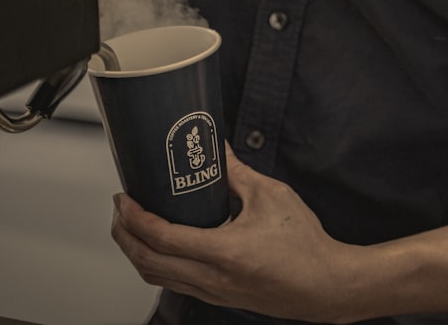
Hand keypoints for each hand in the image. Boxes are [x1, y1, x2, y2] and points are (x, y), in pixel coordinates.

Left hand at [111, 145, 366, 322]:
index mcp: (225, 252)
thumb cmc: (306, 247)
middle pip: (147, 262)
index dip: (134, 217)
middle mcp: (213, 278)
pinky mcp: (218, 297)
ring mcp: (213, 292)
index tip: (124, 199)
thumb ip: (238, 173)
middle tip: (121, 210)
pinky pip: (174, 284)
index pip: (161, 238)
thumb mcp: (271, 197)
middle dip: (124, 235)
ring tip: (132, 226)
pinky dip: (156, 265)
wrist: (326, 286)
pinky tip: (160, 246)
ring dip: (136, 252)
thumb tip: (219, 149)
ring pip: (157, 278)